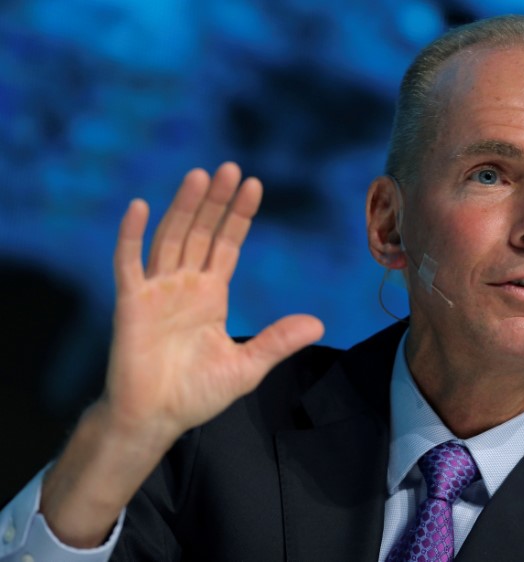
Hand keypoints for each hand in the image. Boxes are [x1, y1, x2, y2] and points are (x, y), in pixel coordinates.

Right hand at [106, 161, 323, 442]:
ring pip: (171, 238)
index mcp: (211, 295)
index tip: (254, 185)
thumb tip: (319, 324)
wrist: (154, 419)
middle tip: (230, 168)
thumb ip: (277, 341)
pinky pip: (129, 264)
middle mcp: (184, 285)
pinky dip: (132, 236)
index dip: (239, 216)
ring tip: (199, 176)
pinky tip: (140, 207)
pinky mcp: (131, 304)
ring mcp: (157, 291)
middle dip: (216, 202)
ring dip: (184, 207)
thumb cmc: (196, 394)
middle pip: (201, 233)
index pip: (227, 245)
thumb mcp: (246, 367)